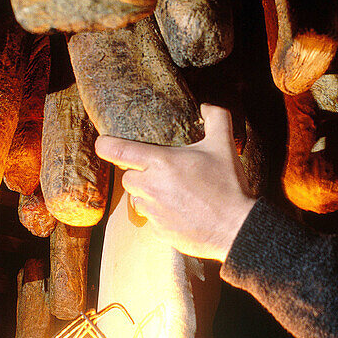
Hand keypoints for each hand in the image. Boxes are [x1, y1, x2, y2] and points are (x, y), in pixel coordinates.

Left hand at [95, 104, 255, 261]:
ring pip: (137, 199)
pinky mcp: (158, 231)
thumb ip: (216, 119)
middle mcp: (151, 186)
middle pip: (127, 177)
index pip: (118, 151)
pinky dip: (160, 215)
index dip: (105, 145)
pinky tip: (181, 212)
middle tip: (162, 173)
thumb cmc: (228, 185)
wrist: (236, 228)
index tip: (102, 143)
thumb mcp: (224, 146)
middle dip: (140, 174)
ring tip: (173, 193)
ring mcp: (153, 211)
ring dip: (148, 195)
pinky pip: (150, 220)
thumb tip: (206, 106)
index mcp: (161, 162)